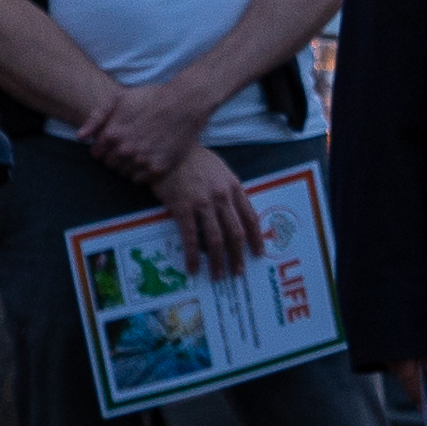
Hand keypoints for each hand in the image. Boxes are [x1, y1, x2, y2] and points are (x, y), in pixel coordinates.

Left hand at [90, 61, 225, 181]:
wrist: (185, 103)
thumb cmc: (151, 97)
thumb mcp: (120, 98)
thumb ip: (97, 117)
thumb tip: (80, 137)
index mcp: (112, 134)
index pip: (96, 154)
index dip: (104, 147)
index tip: (114, 141)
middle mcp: (125, 151)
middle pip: (110, 165)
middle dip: (115, 156)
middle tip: (129, 145)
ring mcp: (142, 161)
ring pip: (124, 174)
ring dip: (128, 165)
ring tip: (140, 151)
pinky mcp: (158, 169)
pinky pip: (140, 180)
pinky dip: (142, 172)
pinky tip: (149, 158)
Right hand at [156, 138, 262, 270]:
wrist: (169, 149)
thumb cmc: (194, 160)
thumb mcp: (219, 170)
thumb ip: (228, 191)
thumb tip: (234, 214)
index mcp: (234, 187)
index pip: (251, 217)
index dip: (256, 238)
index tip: (258, 253)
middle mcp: (222, 197)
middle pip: (236, 233)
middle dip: (238, 256)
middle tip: (238, 272)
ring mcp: (203, 203)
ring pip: (216, 239)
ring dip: (218, 261)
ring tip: (218, 276)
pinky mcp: (183, 208)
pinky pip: (191, 238)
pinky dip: (193, 256)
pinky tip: (193, 268)